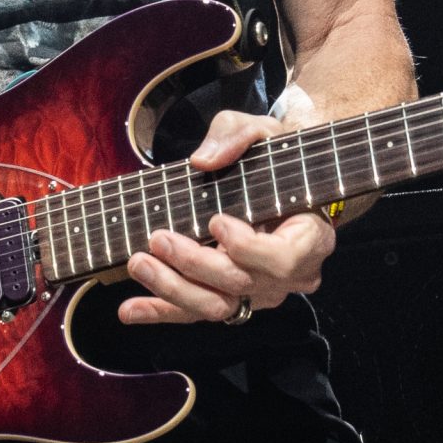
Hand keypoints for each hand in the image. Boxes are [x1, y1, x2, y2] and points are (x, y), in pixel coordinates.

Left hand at [118, 110, 336, 324]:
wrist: (280, 180)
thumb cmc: (275, 156)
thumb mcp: (263, 131)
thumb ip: (237, 136)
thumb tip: (203, 160)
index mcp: (311, 238)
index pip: (284, 259)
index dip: (247, 248)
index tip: (214, 221)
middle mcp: (291, 276)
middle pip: (241, 285)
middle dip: (195, 264)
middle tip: (158, 238)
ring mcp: (261, 292)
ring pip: (218, 306)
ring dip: (172, 289)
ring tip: (140, 263)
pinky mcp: (234, 298)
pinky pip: (198, 311)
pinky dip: (162, 311)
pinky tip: (131, 309)